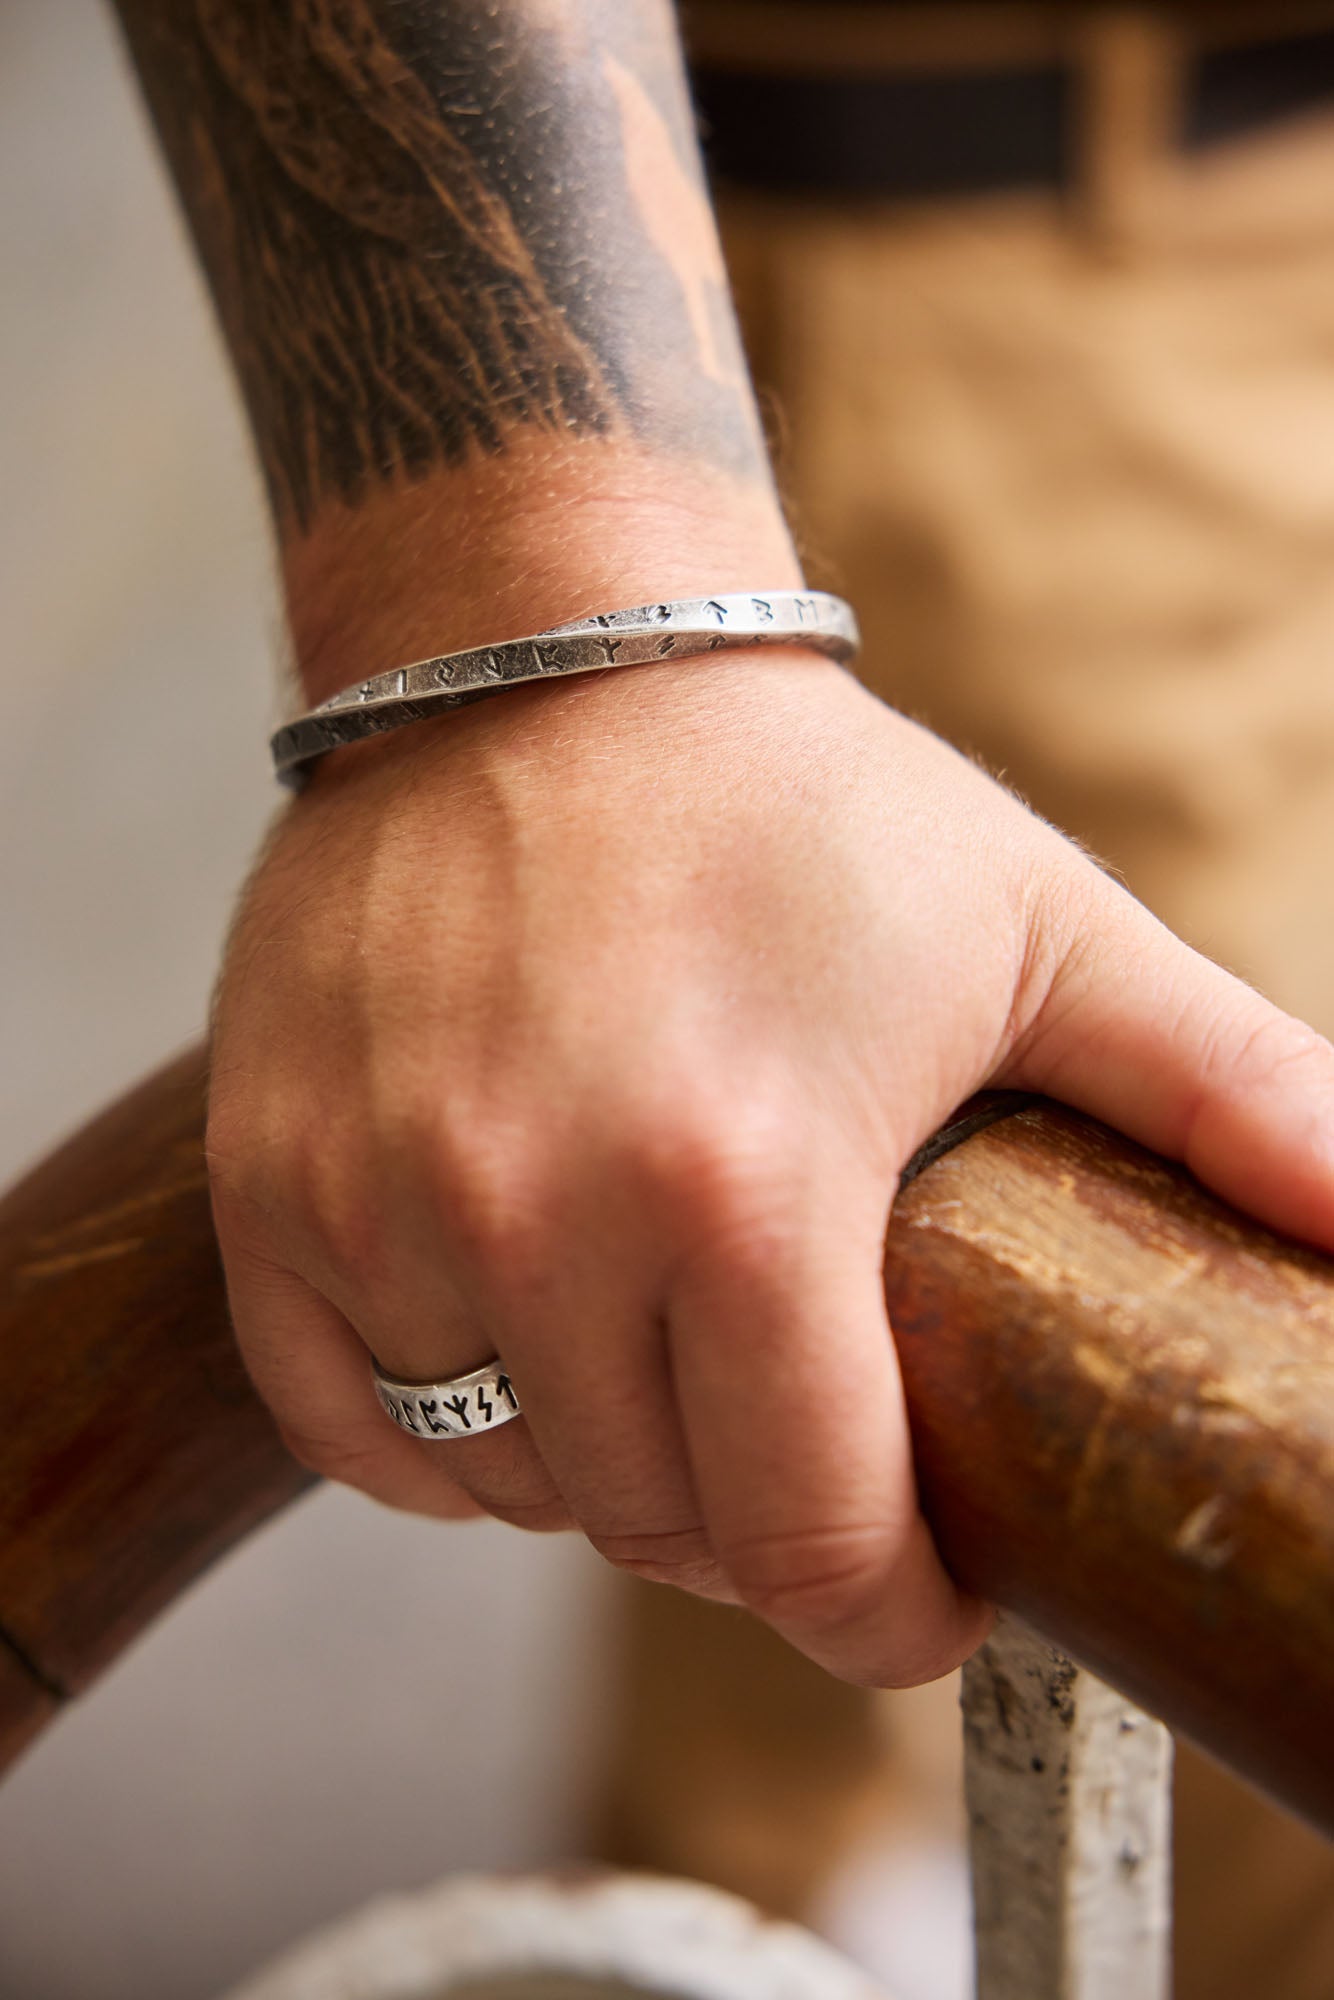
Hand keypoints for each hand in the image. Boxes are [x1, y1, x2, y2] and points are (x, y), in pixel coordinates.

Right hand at [207, 650, 1333, 1686]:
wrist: (536, 654)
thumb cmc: (798, 802)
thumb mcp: (1037, 928)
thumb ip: (1224, 1085)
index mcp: (742, 1183)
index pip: (809, 1535)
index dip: (885, 1611)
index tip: (917, 1594)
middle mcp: (533, 1212)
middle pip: (658, 1528)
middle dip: (759, 1535)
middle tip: (808, 1457)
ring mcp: (378, 1198)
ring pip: (507, 1483)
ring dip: (605, 1477)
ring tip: (672, 1381)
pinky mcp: (269, 1177)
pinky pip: (353, 1421)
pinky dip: (441, 1437)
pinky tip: (518, 1359)